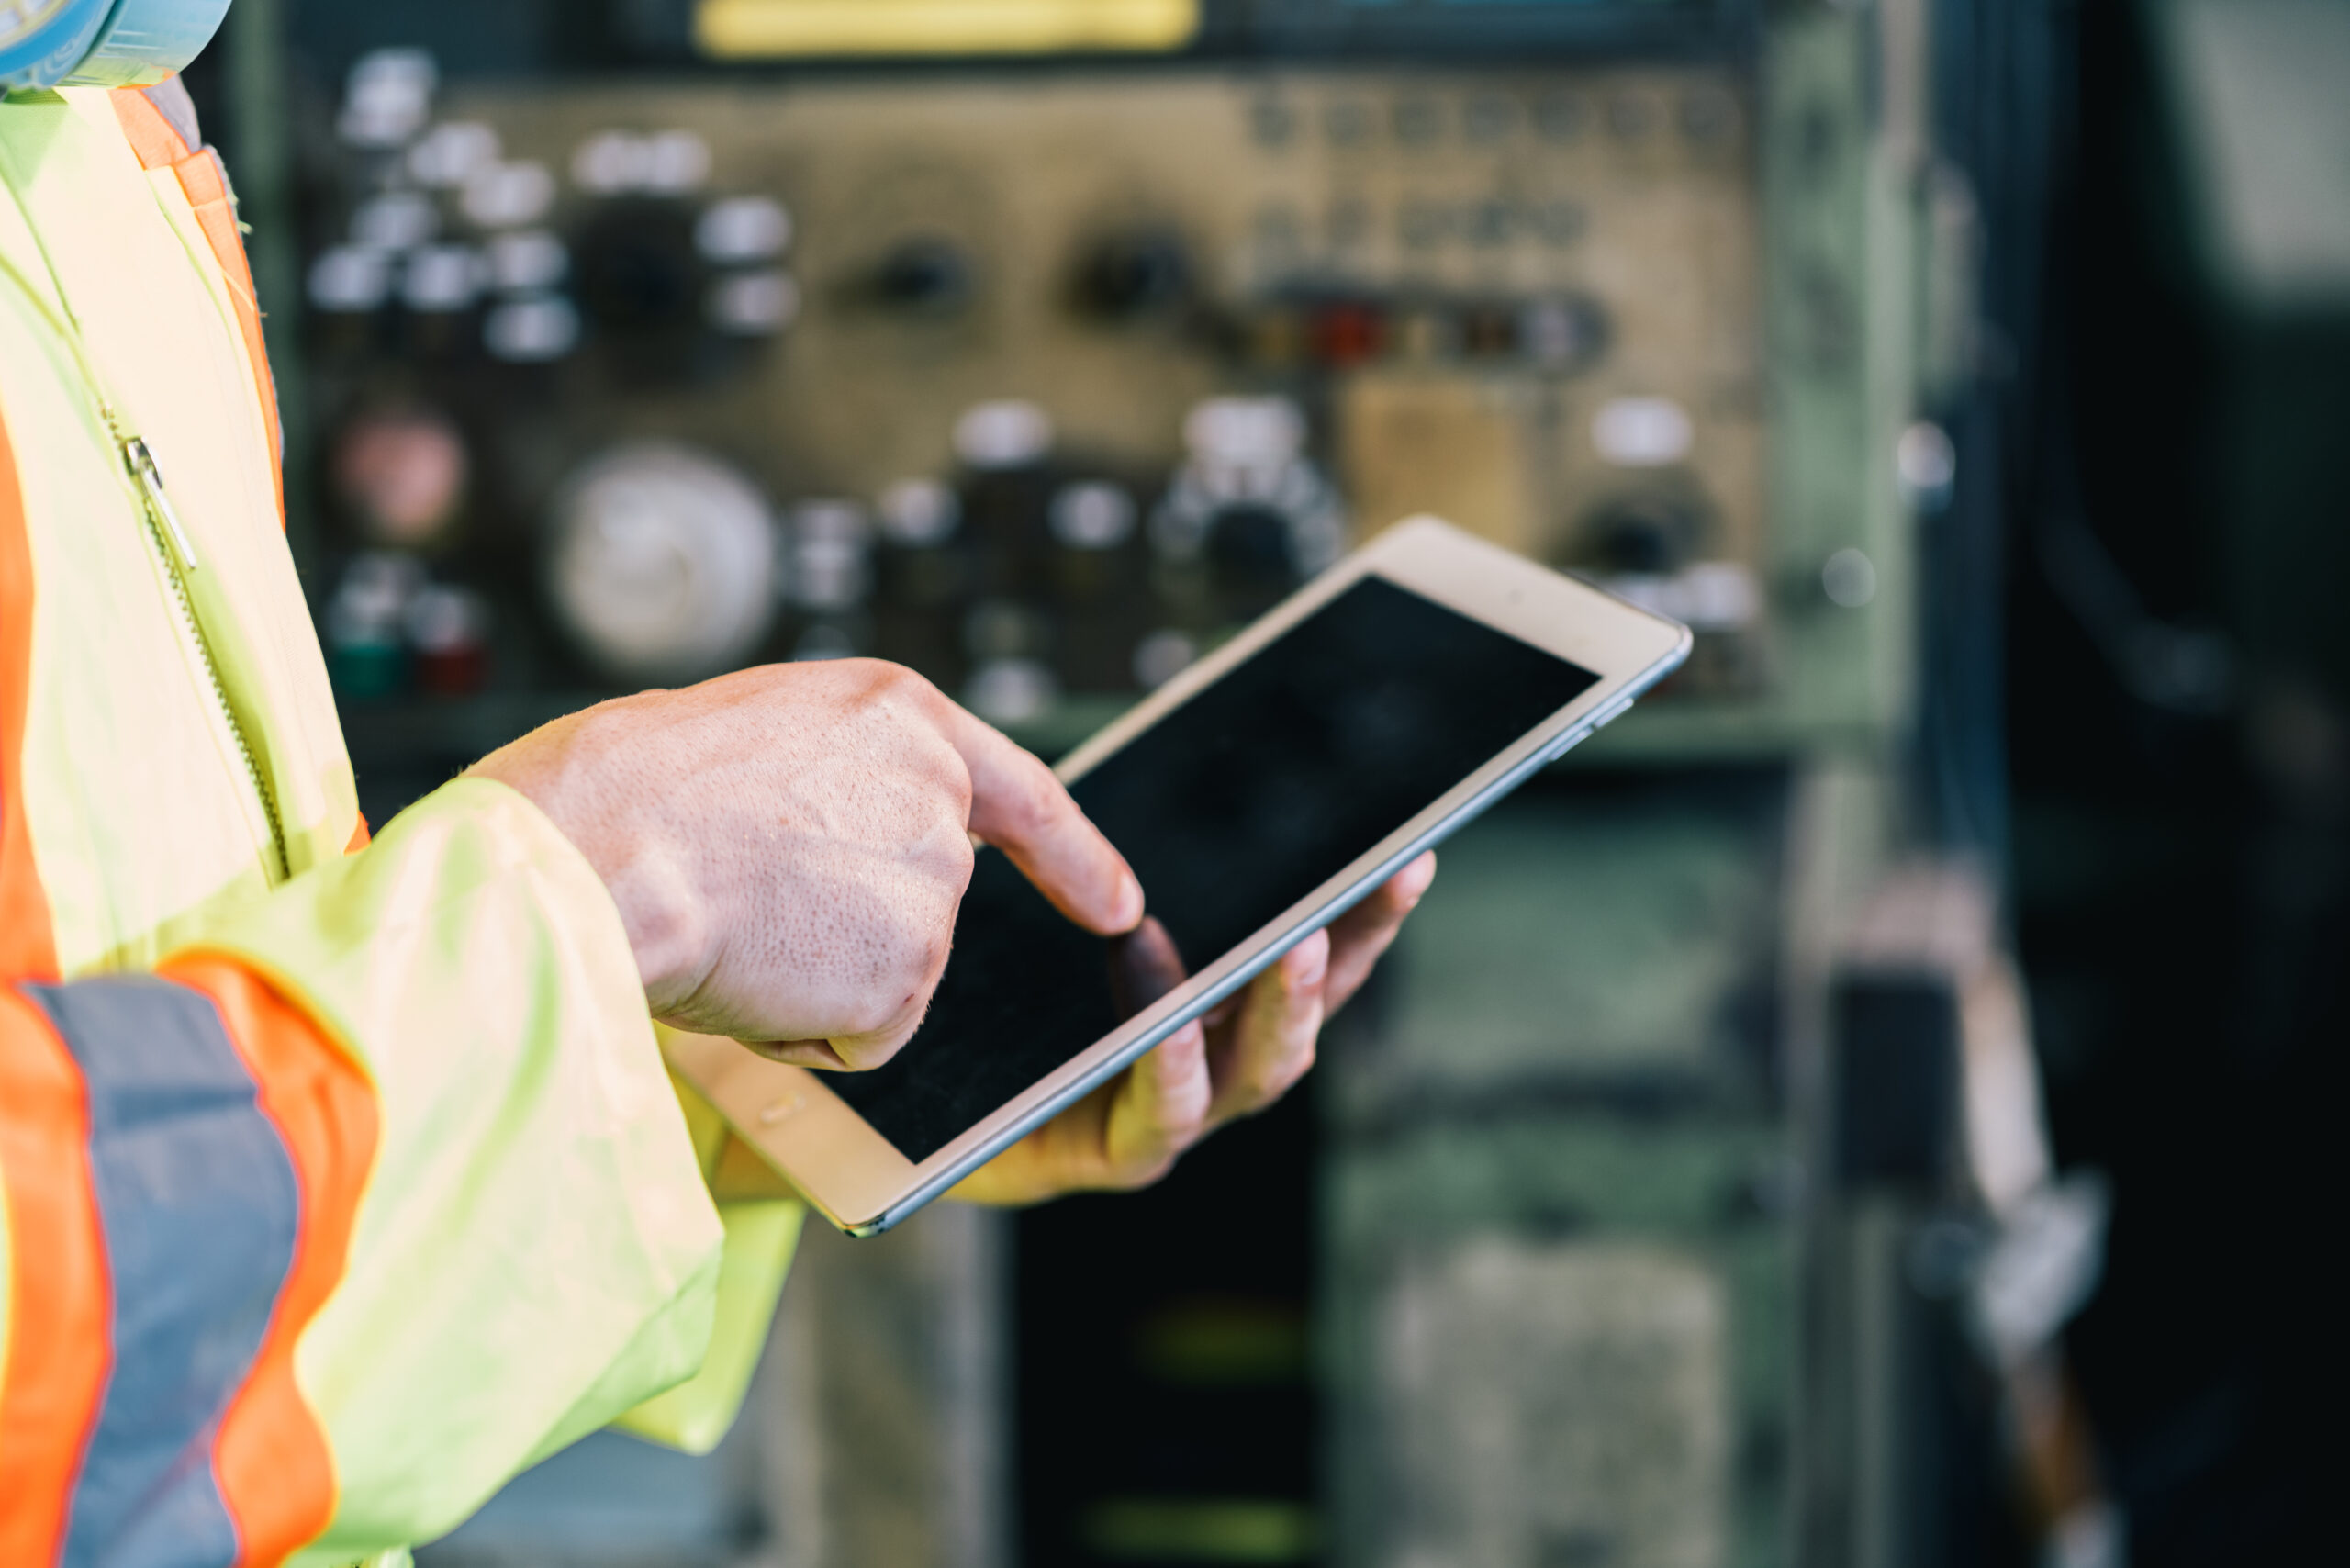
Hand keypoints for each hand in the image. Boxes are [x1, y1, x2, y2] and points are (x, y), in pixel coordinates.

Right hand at [469, 660, 1141, 1067]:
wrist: (593, 850)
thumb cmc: (630, 792)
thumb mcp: (759, 736)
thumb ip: (838, 778)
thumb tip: (844, 848)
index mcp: (900, 716)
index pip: (1021, 791)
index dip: (1074, 856)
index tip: (1120, 905)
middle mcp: (937, 796)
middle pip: (922, 904)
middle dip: (845, 928)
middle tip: (746, 895)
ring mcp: (933, 888)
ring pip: (888, 976)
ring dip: (815, 978)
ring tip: (735, 924)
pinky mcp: (909, 973)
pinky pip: (862, 1036)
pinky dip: (803, 1029)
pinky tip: (749, 973)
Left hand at [950, 850, 1436, 1204]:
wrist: (922, 1098)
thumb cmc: (1011, 989)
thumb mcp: (1072, 905)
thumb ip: (1121, 856)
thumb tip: (1190, 771)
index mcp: (1224, 998)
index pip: (1319, 948)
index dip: (1371, 910)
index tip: (1411, 853)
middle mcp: (1217, 1057)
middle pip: (1311, 1006)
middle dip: (1352, 945)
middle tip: (1380, 883)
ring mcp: (1176, 1113)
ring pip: (1255, 1071)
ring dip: (1281, 1010)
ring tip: (1291, 949)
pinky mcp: (1114, 1155)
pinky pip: (1158, 1121)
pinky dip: (1172, 1074)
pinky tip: (1170, 1032)